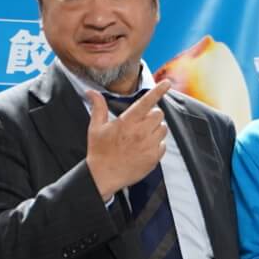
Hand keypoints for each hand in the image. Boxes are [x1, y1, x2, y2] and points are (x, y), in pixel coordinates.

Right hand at [85, 79, 170, 199]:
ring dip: (156, 129)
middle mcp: (141, 132)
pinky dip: (156, 144)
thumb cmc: (99, 151)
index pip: (147, 101)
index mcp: (127, 122)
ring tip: (142, 136)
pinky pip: (163, 145)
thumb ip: (98, 107)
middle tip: (141, 121)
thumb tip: (91, 92)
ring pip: (163, 128)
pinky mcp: (154, 157)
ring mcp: (149, 145)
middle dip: (152, 114)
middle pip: (158, 114)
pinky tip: (144, 148)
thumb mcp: (96, 127)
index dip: (158, 90)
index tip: (167, 83)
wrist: (104, 175)